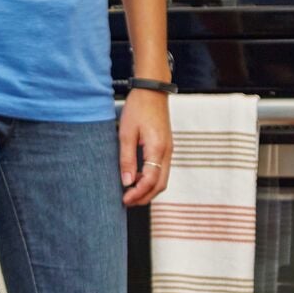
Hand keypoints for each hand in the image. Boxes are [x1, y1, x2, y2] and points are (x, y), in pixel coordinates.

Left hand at [120, 89, 170, 207]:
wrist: (152, 90)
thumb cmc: (138, 108)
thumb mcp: (126, 133)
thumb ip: (127, 159)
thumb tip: (127, 182)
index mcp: (158, 149)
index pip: (151, 181)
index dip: (138, 194)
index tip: (124, 199)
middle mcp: (167, 152)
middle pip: (160, 185)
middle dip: (145, 197)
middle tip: (127, 201)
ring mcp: (169, 150)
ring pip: (162, 179)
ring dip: (148, 189)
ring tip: (130, 192)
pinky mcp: (166, 147)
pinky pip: (161, 170)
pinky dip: (151, 179)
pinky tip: (137, 177)